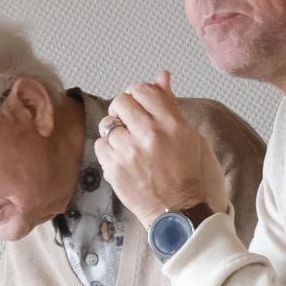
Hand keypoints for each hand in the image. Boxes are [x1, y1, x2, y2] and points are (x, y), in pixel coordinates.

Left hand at [95, 72, 228, 225]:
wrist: (176, 210)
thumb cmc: (183, 171)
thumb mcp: (186, 134)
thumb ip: (169, 103)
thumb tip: (162, 75)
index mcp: (172, 123)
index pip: (143, 89)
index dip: (138, 96)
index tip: (140, 107)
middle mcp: (151, 133)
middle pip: (120, 102)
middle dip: (123, 111)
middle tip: (131, 126)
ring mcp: (130, 150)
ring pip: (107, 124)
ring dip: (115, 133)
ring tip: (129, 147)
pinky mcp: (114, 166)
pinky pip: (99, 145)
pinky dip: (109, 151)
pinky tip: (123, 160)